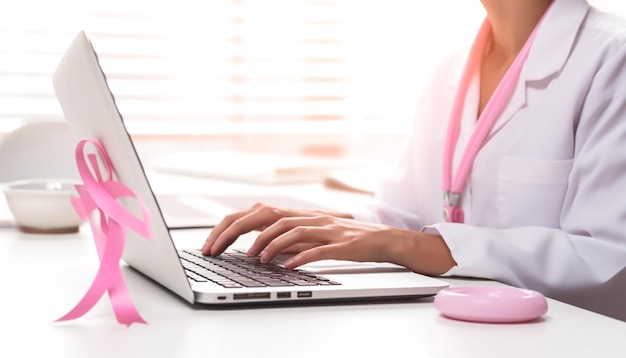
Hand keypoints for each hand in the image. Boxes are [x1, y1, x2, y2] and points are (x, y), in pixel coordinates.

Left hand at [201, 203, 351, 255]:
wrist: (383, 238)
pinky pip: (318, 249)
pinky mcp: (341, 243)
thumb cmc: (345, 239)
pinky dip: (300, 256)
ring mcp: (326, 228)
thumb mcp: (311, 235)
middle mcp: (309, 217)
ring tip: (255, 258)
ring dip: (269, 243)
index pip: (256, 213)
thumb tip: (259, 247)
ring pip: (291, 228)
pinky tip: (287, 266)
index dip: (230, 226)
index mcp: (299, 214)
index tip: (212, 244)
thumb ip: (288, 238)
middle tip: (217, 249)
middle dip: (237, 231)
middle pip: (267, 215)